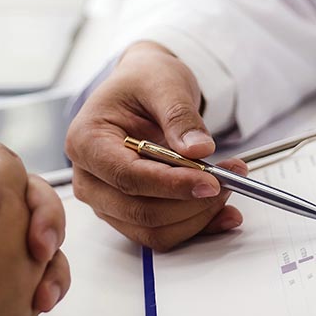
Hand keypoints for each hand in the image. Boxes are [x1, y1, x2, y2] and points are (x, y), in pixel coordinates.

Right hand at [66, 41, 244, 250]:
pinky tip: (223, 213)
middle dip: (191, 202)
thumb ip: (179, 115)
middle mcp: (89, 178)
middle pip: (140, 211)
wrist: (144, 89)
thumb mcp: (164, 83)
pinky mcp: (128, 214)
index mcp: (86, 141)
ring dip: (198, 216)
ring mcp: (106, 201)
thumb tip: (197, 149)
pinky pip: (163, 233)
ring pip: (153, 230)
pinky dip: (197, 226)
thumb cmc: (144, 81)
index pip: (128, 177)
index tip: (210, 181)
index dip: (171, 185)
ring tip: (229, 185)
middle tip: (228, 180)